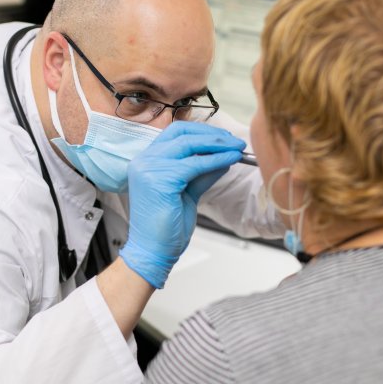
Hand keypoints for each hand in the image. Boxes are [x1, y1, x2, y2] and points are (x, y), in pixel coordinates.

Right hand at [119, 122, 244, 287]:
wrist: (153, 251)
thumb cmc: (166, 227)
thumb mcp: (187, 192)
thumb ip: (201, 173)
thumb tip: (224, 156)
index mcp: (146, 161)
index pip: (175, 133)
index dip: (202, 132)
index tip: (225, 139)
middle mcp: (144, 160)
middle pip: (182, 133)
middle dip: (213, 135)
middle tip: (236, 142)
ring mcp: (149, 168)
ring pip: (190, 145)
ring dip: (218, 145)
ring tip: (238, 149)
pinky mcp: (160, 179)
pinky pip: (195, 164)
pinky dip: (216, 160)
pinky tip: (231, 160)